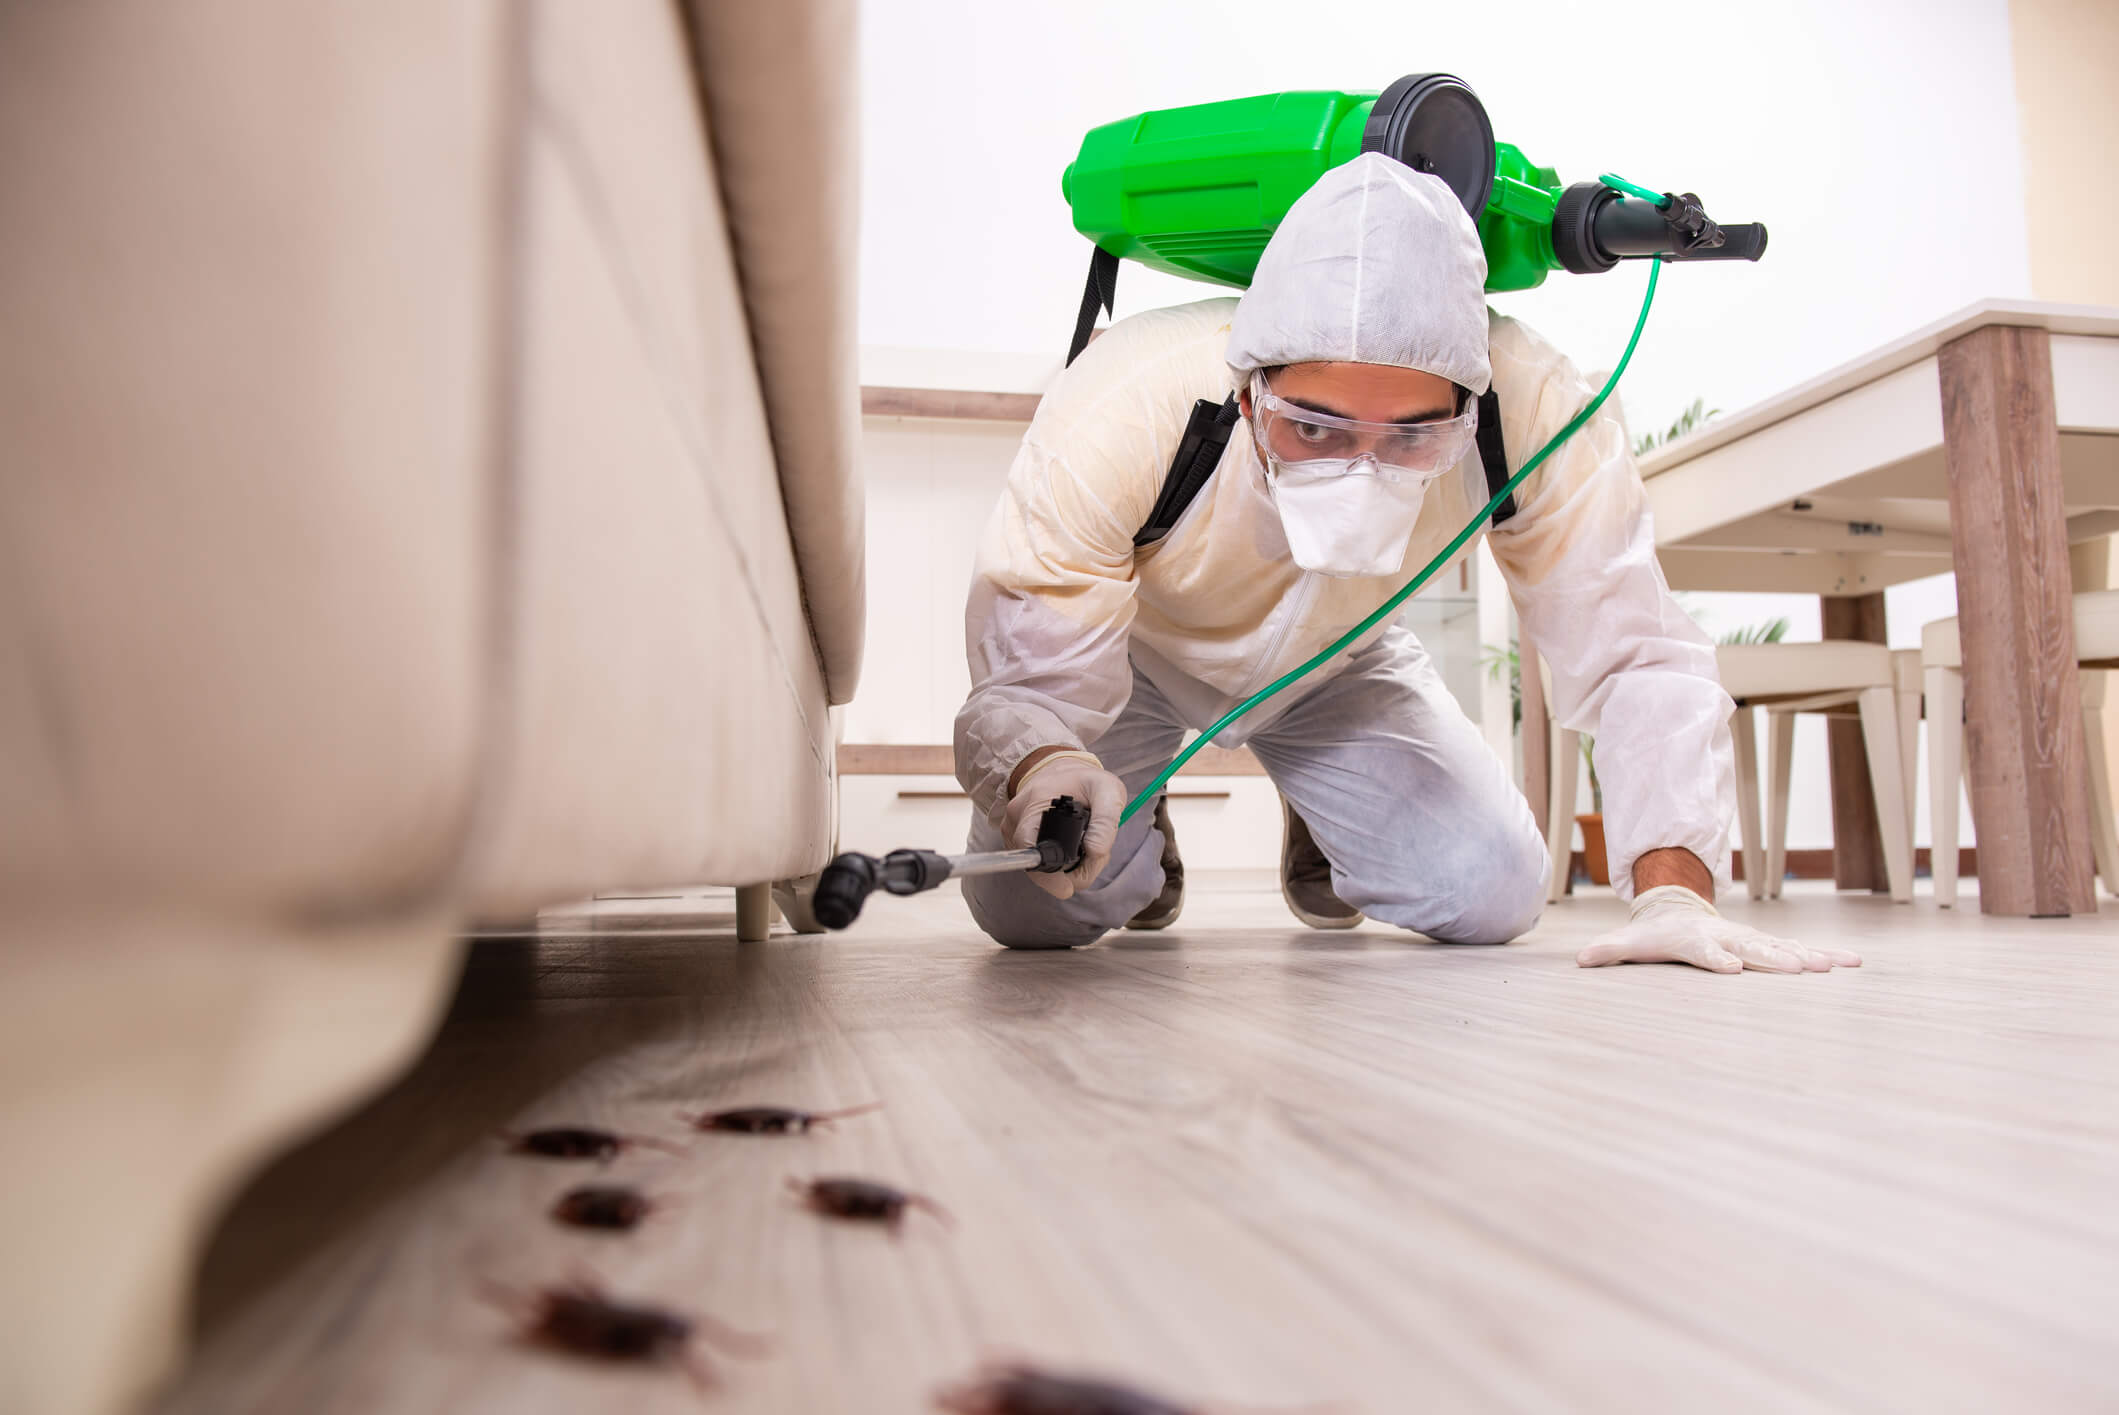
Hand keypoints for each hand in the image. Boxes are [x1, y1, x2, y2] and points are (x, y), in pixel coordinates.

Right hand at [1003, 750, 1126, 898]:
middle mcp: (1016, 816)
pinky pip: (1035, 860)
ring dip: (1065, 866)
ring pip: (1037, 866)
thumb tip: (1095, 851)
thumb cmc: (1085, 780)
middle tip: (1093, 853)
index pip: (1033, 853)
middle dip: (1069, 870)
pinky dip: (1056, 861)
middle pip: (1036, 866)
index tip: (1069, 886)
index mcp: (1035, 802)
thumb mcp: (1107, 790)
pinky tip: (1070, 846)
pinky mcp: (1014, 835)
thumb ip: (1106, 820)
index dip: (1052, 876)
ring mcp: (1011, 827)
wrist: (1061, 769)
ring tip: (1084, 844)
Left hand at [1576, 885, 1862, 973]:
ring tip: (1840, 966)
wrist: (1679, 908)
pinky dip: (1826, 956)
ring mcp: (1750, 939)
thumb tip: (1580, 959)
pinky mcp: (1767, 945)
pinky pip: (1799, 950)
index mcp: (1694, 939)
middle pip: (1752, 949)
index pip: (1705, 950)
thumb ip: (1608, 951)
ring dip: (1811, 956)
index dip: (1715, 958)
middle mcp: (1727, 937)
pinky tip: (1853, 963)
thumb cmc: (1653, 934)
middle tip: (1800, 969)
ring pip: (1783, 947)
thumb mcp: (1630, 943)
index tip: (1730, 968)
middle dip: (1774, 959)